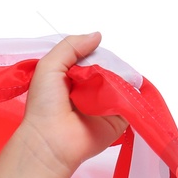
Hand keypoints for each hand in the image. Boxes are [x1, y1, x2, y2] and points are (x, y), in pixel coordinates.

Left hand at [17, 32, 129, 177]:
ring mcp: (107, 103)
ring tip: (107, 84)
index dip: (96, 53)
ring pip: (124, 81)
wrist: (51, 141)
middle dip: (110, 65)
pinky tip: (121, 92)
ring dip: (120, 78)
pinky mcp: (120, 117)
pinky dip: (132, 94)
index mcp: (74, 77)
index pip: (94, 56)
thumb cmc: (44, 106)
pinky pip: (133, 100)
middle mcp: (91, 89)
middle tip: (99, 73)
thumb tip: (97, 36)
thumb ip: (70, 47)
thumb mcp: (49, 67)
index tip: (93, 53)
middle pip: (112, 67)